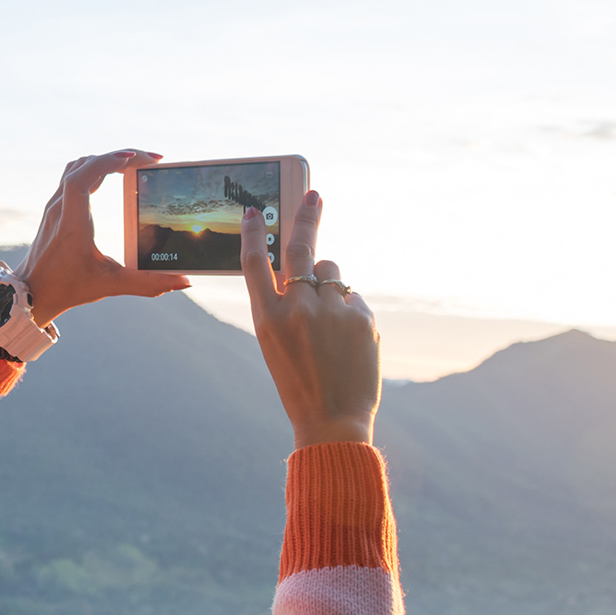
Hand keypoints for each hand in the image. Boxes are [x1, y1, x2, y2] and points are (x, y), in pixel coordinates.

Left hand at [15, 150, 191, 327]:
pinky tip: (113, 173)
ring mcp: (55, 206)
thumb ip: (147, 284)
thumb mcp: (109, 286)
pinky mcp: (55, 209)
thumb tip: (183, 281)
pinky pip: (74, 176)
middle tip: (150, 159)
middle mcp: (60, 209)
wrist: (30, 293)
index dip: (106, 161)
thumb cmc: (66, 288)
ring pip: (78, 167)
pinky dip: (95, 167)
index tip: (134, 158)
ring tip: (135, 162)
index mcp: (71, 223)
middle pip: (84, 165)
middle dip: (118, 156)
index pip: (82, 177)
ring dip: (106, 159)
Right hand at [240, 191, 380, 449]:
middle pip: (299, 248)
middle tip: (314, 195)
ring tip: (328, 321)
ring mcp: (331, 310)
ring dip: (328, 283)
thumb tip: (311, 267)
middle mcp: (296, 308)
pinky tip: (346, 341)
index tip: (255, 211)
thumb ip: (284, 305)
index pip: (254, 263)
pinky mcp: (361, 316)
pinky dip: (349, 311)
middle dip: (307, 216)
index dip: (254, 234)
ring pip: (330, 271)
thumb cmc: (299, 383)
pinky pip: (352, 297)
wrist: (333, 419)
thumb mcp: (275, 343)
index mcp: (266, 317)